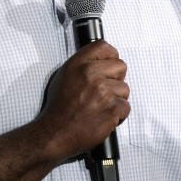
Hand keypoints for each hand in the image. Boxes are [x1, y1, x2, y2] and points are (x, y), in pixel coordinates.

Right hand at [37, 40, 129, 162]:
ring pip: (125, 89)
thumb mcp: (64, 77)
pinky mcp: (111, 108)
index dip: (110, 57)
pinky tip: (103, 116)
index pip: (104, 47)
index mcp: (78, 64)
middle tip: (106, 91)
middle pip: (120, 66)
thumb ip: (82, 66)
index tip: (110, 66)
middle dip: (116, 80)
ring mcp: (102, 91)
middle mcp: (91, 74)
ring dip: (116, 100)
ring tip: (101, 107)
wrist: (55, 133)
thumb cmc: (58, 109)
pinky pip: (125, 107)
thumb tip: (99, 62)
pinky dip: (118, 115)